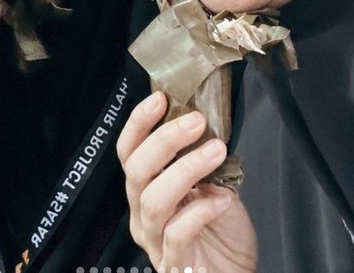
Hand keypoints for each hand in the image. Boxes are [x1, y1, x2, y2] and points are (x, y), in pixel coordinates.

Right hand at [117, 91, 257, 272]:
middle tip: (197, 121)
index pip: (129, 151)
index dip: (140, 123)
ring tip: (217, 151)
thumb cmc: (220, 230)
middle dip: (165, 140)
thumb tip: (207, 124)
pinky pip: (177, 232)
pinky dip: (201, 210)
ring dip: (187, 168)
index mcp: (145, 189)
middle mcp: (141, 213)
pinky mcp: (173, 263)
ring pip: (154, 200)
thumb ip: (202, 160)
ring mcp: (154, 241)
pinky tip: (224, 199)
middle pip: (136, 171)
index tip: (160, 98)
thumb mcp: (213, 184)